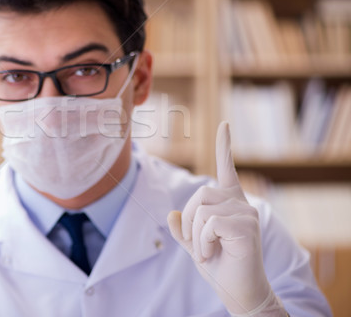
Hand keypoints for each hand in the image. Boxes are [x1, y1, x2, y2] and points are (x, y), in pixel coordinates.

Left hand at [167, 122, 285, 315]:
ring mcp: (246, 214)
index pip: (226, 169)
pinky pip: (210, 223)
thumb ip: (183, 230)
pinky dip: (203, 242)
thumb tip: (170, 214)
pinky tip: (212, 253)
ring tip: (207, 251)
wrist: (238, 292)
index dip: (224, 146)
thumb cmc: (219, 267)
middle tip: (196, 244)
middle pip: (200, 194)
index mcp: (230, 203)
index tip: (224, 124)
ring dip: (195, 234)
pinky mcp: (247, 227)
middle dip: (189, 220)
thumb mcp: (194, 245)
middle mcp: (241, 203)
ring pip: (202, 209)